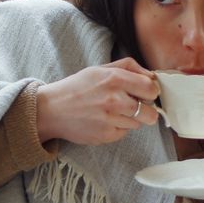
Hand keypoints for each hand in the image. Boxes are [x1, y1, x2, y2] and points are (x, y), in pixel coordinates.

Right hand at [36, 58, 160, 145]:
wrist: (52, 110)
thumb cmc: (77, 88)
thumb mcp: (100, 69)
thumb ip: (128, 67)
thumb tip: (151, 76)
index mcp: (115, 79)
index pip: (151, 89)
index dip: (150, 91)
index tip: (144, 93)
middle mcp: (115, 100)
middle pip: (150, 112)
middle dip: (145, 109)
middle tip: (132, 105)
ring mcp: (111, 120)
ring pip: (138, 124)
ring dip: (130, 119)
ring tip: (112, 112)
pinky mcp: (106, 136)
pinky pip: (124, 133)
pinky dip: (118, 128)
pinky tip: (104, 121)